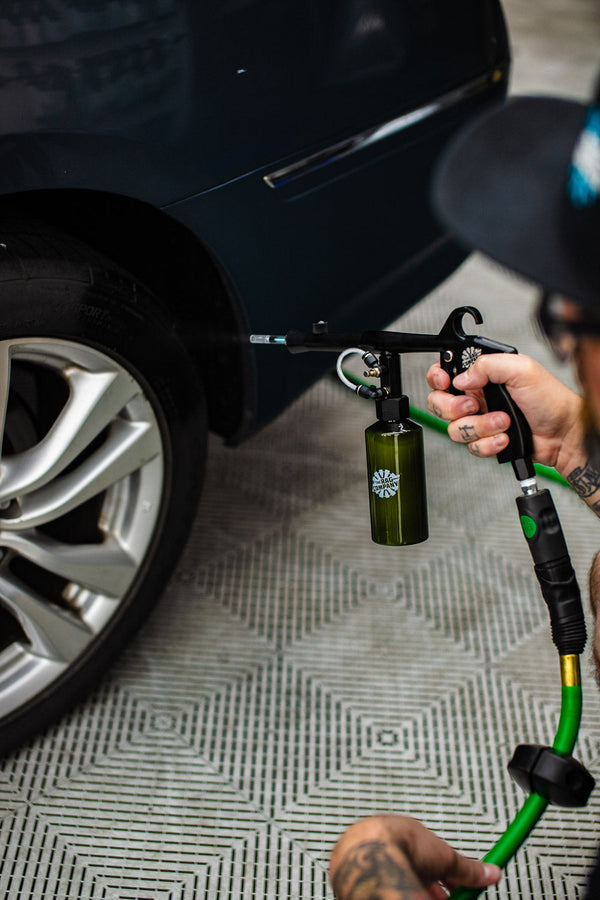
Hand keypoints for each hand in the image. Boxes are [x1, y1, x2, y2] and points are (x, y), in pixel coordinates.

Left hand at [329, 815, 500, 899]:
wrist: (371, 851)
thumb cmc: (400, 843)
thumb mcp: (445, 856)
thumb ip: (468, 868)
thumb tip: (491, 872)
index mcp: (407, 836)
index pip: (430, 860)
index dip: (444, 879)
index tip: (455, 892)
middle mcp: (390, 848)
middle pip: (414, 874)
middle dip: (431, 891)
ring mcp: (374, 862)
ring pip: (399, 881)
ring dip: (416, 892)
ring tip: (422, 899)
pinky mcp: (359, 879)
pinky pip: (383, 888)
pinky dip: (396, 893)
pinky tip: (403, 897)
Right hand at [426, 353, 581, 473]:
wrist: (563, 434)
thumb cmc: (550, 400)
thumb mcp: (522, 369)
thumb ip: (487, 365)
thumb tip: (461, 377)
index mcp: (483, 375)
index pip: (445, 373)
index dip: (437, 378)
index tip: (444, 382)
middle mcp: (478, 397)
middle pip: (440, 403)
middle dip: (454, 408)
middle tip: (474, 406)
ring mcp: (481, 420)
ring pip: (455, 429)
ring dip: (481, 427)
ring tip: (503, 422)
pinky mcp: (486, 440)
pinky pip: (472, 447)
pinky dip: (489, 444)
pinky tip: (505, 438)